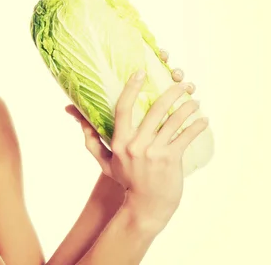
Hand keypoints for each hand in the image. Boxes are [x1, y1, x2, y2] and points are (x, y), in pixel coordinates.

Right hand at [65, 49, 207, 230]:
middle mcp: (135, 145)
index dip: (131, 88)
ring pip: (173, 121)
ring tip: (195, 100)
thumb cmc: (126, 181)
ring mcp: (154, 152)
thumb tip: (75, 115)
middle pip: (153, 110)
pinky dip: (197, 127)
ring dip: (187, 107)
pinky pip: (186, 137)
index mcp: (118, 142)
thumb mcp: (104, 161)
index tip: (140, 72)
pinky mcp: (170, 159)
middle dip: (170, 92)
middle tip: (182, 82)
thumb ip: (91, 139)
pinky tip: (204, 120)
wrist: (146, 206)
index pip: (123, 109)